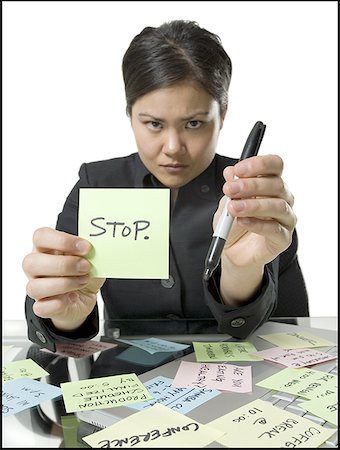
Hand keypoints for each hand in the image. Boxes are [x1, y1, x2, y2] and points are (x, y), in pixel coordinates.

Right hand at [22, 227, 104, 330]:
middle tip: (86, 266)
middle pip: (32, 262)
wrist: (85, 296)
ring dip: (64, 284)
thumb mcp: (91, 258)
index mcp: (45, 248)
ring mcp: (36, 288)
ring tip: (83, 281)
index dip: (62, 240)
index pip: (41, 236)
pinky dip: (58, 303)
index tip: (86, 247)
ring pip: (34, 287)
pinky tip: (71, 297)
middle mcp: (36, 267)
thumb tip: (100, 246)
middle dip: (64, 265)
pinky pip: (41, 308)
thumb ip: (90, 250)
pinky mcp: (42, 307)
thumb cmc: (84, 272)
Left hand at [214, 155, 295, 303]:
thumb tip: (230, 172)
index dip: (259, 164)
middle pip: (276, 184)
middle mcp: (283, 198)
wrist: (232, 251)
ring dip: (253, 205)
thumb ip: (232, 187)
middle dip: (250, 185)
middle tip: (229, 189)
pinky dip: (257, 224)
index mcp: (271, 184)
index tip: (238, 170)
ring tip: (234, 208)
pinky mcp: (283, 239)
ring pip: (278, 206)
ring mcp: (286, 219)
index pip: (275, 165)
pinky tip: (243, 221)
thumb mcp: (227, 202)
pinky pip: (275, 229)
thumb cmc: (233, 223)